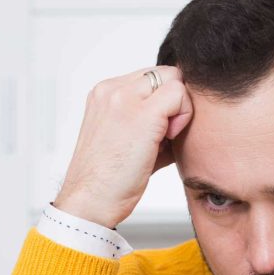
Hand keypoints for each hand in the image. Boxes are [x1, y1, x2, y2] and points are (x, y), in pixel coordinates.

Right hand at [54, 66, 193, 228]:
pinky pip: (180, 95)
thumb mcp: (126, 140)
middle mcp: (111, 89)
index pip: (150, 78)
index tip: (159, 132)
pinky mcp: (142, 113)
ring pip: (174, 79)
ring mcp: (124, 97)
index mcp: (104, 94)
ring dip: (180, 109)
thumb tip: (179, 117)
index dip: (164, 103)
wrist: (90, 200)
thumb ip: (148, 121)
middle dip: (174, 102)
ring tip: (163, 140)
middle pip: (165, 74)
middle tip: (166, 135)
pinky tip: (168, 141)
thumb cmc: (108, 181)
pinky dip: (183, 117)